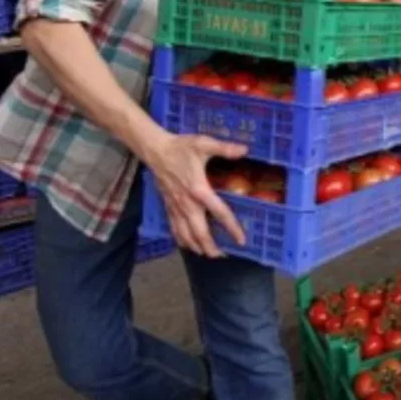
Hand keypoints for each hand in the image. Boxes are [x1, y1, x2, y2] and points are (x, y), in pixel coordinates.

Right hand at [146, 133, 248, 257]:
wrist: (155, 150)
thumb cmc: (181, 147)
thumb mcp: (203, 143)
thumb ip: (224, 148)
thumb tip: (245, 150)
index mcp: (199, 190)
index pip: (219, 213)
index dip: (232, 228)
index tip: (241, 240)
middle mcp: (187, 203)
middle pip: (200, 232)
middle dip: (211, 247)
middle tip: (224, 256)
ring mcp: (176, 207)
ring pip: (185, 235)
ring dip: (196, 247)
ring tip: (207, 254)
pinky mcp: (168, 206)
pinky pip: (174, 228)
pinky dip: (181, 240)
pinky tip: (187, 244)